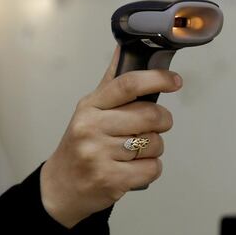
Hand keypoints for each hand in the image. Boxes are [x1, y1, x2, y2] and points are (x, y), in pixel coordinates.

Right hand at [40, 47, 181, 227]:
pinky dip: (150, 169)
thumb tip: (126, 46)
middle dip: (162, 121)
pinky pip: (152, 168)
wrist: (60, 188)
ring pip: (154, 144)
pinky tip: (133, 169)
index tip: (175, 81)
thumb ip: (111, 83)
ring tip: (134, 153)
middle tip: (155, 126)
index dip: (157, 79)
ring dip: (154, 148)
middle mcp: (92, 128)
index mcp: (90, 106)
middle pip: (150, 116)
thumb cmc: (81, 145)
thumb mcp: (89, 111)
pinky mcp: (110, 180)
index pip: (128, 84)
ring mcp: (99, 155)